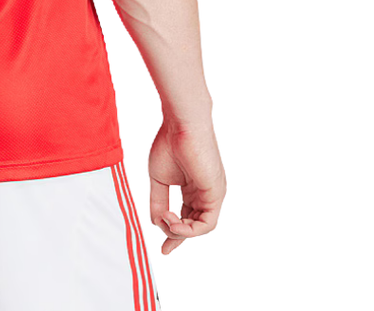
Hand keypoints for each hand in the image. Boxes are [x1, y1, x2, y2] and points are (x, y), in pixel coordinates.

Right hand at [148, 116, 225, 254]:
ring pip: (200, 226)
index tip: (164, 249)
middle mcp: (205, 193)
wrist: (180, 124)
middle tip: (165, 247)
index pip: (186, 217)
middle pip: (193, 225)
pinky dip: (190, 229)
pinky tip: (174, 223)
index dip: (174, 234)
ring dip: (181, 232)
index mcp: (192, 188)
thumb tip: (156, 223)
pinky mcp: (216, 194)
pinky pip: (207, 222)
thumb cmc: (169, 143)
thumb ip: (158, 201)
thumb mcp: (158, 178)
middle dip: (178, 238)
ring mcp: (212, 194)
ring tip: (166, 222)